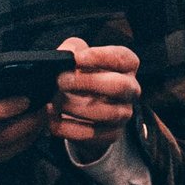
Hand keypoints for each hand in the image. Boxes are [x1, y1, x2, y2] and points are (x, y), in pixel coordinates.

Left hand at [46, 41, 141, 164]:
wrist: (79, 107)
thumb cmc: (80, 75)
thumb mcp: (76, 55)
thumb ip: (72, 49)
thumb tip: (66, 55)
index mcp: (126, 66)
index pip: (124, 59)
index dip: (101, 57)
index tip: (77, 58)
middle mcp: (130, 90)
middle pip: (119, 86)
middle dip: (88, 83)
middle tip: (61, 80)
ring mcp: (123, 114)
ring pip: (108, 113)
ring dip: (77, 107)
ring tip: (55, 101)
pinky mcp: (111, 134)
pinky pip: (94, 135)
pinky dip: (69, 128)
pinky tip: (54, 118)